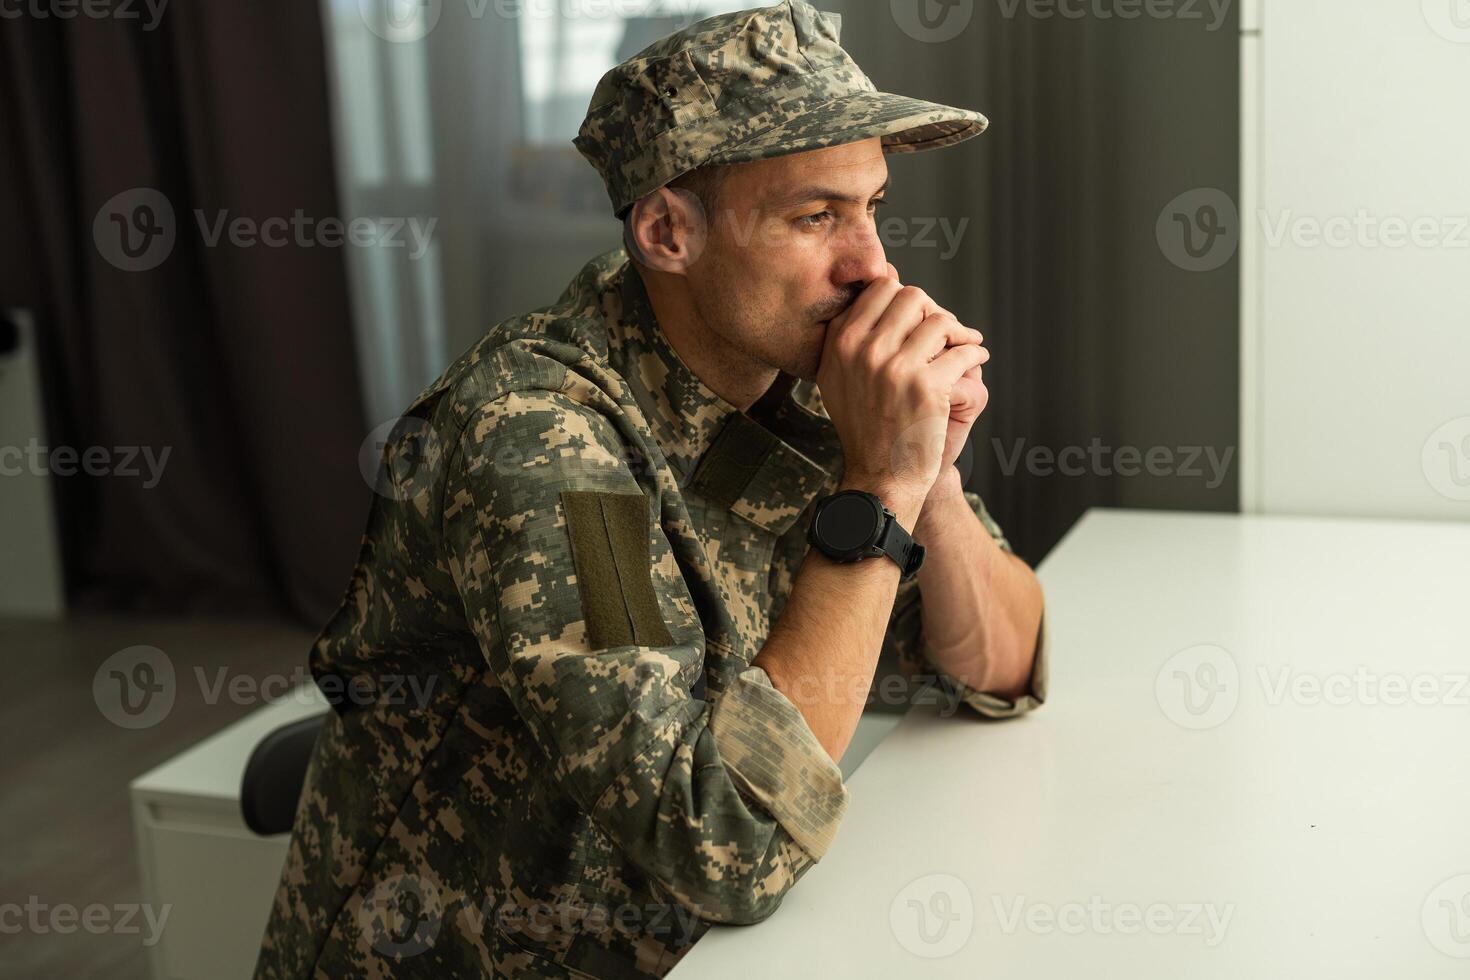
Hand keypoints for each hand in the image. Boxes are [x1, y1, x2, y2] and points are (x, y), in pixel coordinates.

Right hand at [815, 263, 987, 518]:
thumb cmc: (865, 425)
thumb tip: (886, 271)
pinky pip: (962, 351)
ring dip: (958, 331)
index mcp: (840, 342)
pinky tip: (976, 360)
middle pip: (912, 297)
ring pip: (940, 320)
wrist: (880, 476)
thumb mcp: (841, 374)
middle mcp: (862, 350)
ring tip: (964, 345)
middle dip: (933, 311)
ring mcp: (894, 368)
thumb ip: (857, 325)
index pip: (881, 288)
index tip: (919, 320)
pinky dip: (975, 352)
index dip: (907, 300)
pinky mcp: (926, 387)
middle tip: (945, 333)